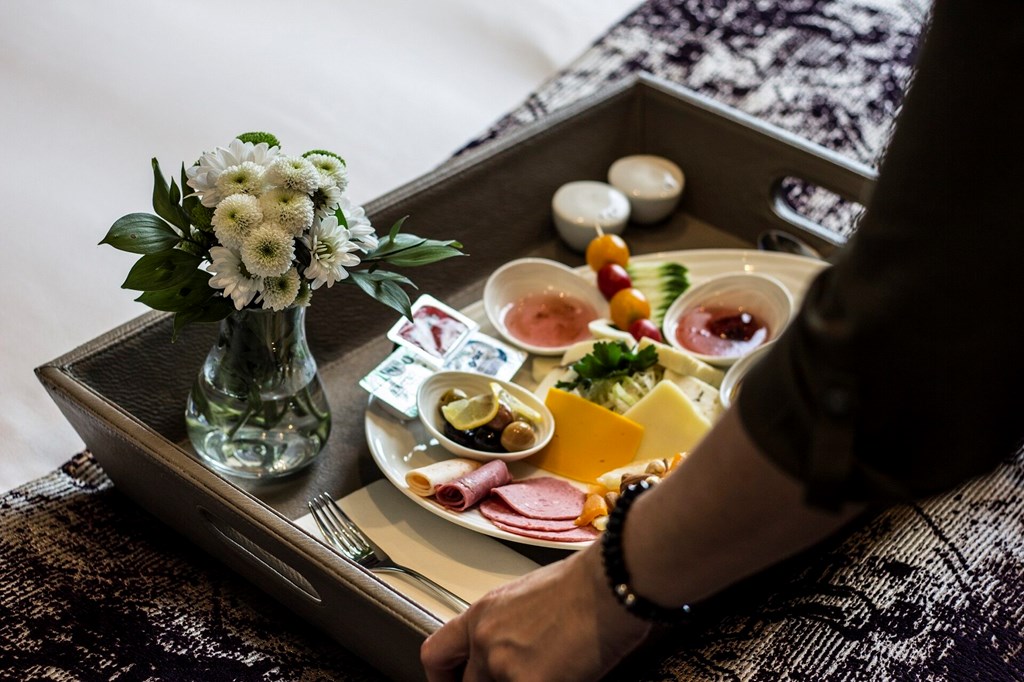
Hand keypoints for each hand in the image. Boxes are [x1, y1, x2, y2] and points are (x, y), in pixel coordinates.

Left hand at [421, 545, 650, 680]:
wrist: (610, 582)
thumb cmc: (586, 583)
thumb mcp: (529, 598)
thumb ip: (510, 629)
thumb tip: (516, 652)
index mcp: (483, 614)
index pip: (436, 654)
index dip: (443, 679)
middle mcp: (486, 639)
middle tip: (518, 678)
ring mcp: (505, 664)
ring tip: (556, 668)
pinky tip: (571, 674)